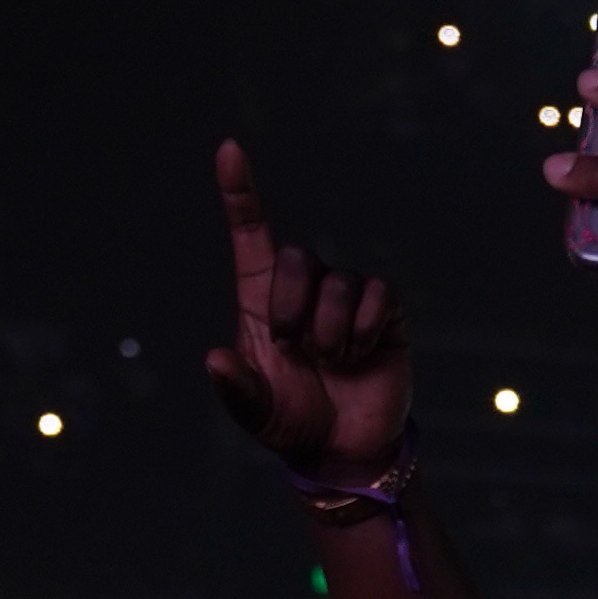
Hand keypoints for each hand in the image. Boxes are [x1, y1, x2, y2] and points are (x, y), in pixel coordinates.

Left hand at [204, 143, 413, 482]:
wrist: (345, 449)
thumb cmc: (292, 422)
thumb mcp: (255, 411)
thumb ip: (236, 388)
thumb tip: (214, 360)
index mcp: (263, 301)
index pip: (251, 235)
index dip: (240, 192)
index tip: (230, 149)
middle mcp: (304, 289)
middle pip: (295, 257)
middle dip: (292, 309)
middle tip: (297, 351)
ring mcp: (345, 298)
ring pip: (337, 283)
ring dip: (330, 332)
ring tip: (331, 363)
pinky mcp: (383, 311)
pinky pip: (375, 293)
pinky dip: (363, 330)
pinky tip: (359, 356)